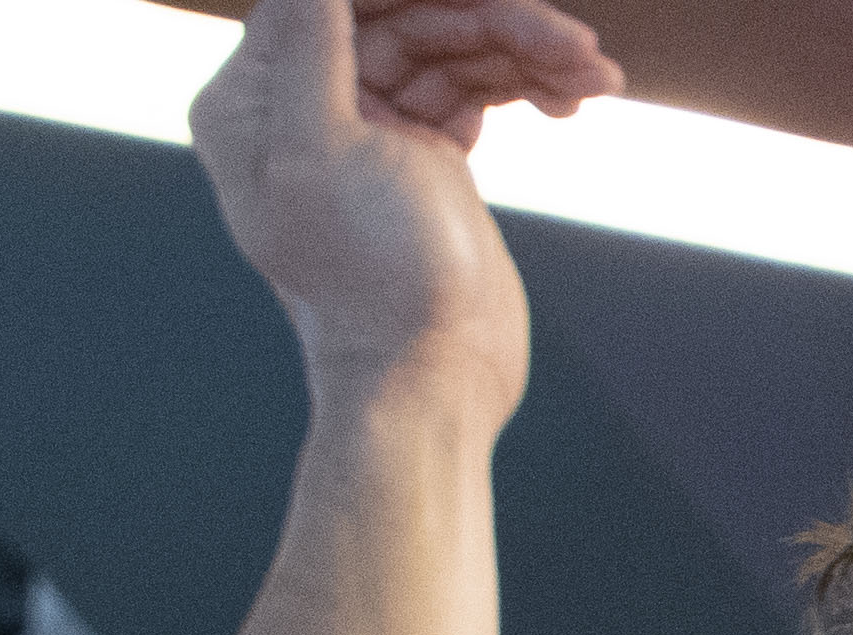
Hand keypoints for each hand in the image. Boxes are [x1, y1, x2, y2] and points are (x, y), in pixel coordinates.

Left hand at [192, 0, 612, 394]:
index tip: (492, 0)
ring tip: (596, 73)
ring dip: (527, 52)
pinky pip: (477, 88)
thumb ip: (307, 46)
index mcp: (256, 98)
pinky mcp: (428, 156)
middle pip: (404, 16)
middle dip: (493, 21)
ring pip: (451, 48)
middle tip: (577, 42)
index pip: (334, 0)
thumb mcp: (320, 149)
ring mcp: (373, 128)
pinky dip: (527, 85)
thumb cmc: (371, 281)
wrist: (436, 379)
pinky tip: (574, 98)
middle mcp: (309, 101)